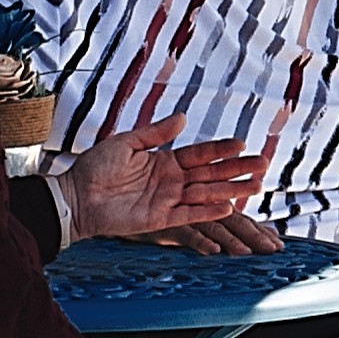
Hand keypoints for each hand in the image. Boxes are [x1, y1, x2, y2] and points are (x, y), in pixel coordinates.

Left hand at [56, 114, 264, 239]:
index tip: (242, 143)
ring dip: (231, 190)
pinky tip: (229, 206)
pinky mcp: (159, 219)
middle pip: (210, 174)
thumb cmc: (95, 168)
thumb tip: (183, 117)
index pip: (200, 154)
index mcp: (164, 160)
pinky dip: (208, 212)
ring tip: (256, 186)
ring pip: (206, 195)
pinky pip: (189, 215)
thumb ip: (156, 133)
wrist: (75, 196)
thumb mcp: (126, 143)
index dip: (220, 149)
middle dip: (237, 170)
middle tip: (263, 165)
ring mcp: (167, 200)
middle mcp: (171, 181)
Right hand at [151, 211, 285, 255]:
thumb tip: (255, 238)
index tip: (279, 246)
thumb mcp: (193, 224)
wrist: (131, 210)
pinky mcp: (166, 225)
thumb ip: (222, 229)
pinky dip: (199, 242)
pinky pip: (185, 234)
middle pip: (234, 223)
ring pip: (214, 227)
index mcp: (212, 209)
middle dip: (255, 235)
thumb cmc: (163, 218)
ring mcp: (186, 215)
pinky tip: (212, 251)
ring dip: (232, 240)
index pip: (242, 222)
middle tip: (274, 248)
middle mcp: (203, 209)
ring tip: (247, 254)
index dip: (261, 232)